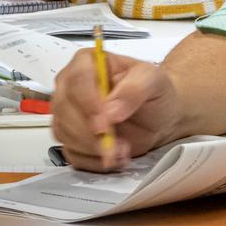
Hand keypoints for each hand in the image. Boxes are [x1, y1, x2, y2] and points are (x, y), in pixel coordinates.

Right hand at [52, 49, 181, 171]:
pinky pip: (72, 154)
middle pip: (63, 109)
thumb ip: (134, 89)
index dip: (87, 104)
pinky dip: (93, 162)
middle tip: (117, 145)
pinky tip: (115, 158)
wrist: (161, 115)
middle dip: (89, 133)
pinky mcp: (73, 139)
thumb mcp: (153, 80)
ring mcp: (69, 114)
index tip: (104, 124)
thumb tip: (111, 110)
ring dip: (93, 148)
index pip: (77, 80)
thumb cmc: (154, 91)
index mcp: (87, 63)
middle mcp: (72, 87)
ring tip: (123, 150)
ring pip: (64, 133)